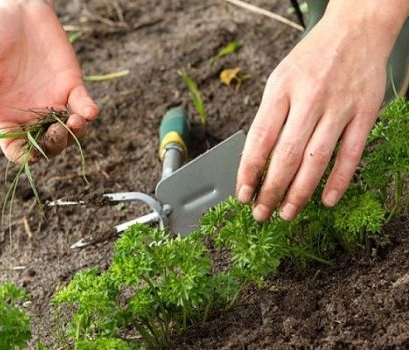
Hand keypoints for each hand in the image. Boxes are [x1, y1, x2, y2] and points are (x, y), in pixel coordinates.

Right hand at [0, 0, 98, 162]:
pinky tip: (88, 111)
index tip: (33, 151)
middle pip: (48, 145)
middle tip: (58, 133)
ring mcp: (54, 101)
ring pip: (71, 132)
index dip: (26, 156)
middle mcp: (32, 114)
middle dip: (56, 146)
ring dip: (76, 133)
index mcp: (7, 116)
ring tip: (76, 121)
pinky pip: (84, 105)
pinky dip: (89, 111)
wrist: (16, 9)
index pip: (18, 149)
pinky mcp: (72, 86)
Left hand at [236, 1, 407, 220]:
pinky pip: (351, 153)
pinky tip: (326, 200)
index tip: (242, 193)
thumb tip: (256, 159)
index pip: (259, 139)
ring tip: (286, 213)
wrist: (355, 30)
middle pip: (286, 155)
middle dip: (270, 190)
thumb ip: (270, 116)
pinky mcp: (364, 113)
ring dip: (299, 192)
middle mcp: (309, 98)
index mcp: (281, 89)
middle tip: (261, 213)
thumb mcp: (280, 79)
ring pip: (316, 159)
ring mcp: (339, 107)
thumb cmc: (311, 58)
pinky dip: (339, 180)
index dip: (248, 171)